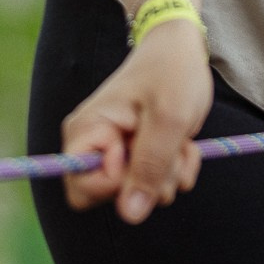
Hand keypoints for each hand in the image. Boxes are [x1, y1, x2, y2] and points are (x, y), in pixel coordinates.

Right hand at [60, 19, 212, 223]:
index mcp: (86, 130)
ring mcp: (116, 152)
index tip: (140, 151)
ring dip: (169, 173)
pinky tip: (182, 142)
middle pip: (111, 197)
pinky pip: (154, 186)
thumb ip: (151, 167)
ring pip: (139, 194)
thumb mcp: (169, 119)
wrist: (182, 48)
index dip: (117, 182)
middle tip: (167, 148)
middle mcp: (94, 145)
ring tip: (178, 139)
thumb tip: (130, 215)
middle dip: (149, 182)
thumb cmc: (172, 73)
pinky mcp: (136, 156)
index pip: (81, 187)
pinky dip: (175, 169)